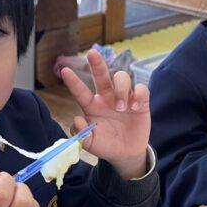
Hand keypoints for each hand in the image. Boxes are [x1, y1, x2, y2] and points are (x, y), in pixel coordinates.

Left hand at [59, 49, 149, 180]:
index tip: (64, 71)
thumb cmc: (106, 145)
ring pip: (121, 78)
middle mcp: (106, 97)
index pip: (81, 92)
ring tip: (121, 108)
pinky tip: (135, 108)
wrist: (126, 153)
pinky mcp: (140, 101)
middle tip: (92, 53)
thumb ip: (81, 134)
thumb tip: (77, 119)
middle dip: (97, 63)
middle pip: (101, 75)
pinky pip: (141, 88)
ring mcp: (124, 97)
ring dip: (121, 90)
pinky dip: (139, 95)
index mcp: (92, 106)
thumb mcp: (91, 143)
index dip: (73, 82)